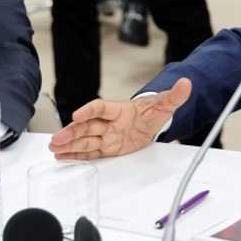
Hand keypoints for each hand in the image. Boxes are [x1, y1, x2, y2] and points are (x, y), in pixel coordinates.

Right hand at [48, 78, 192, 159]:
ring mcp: (106, 134)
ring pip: (85, 139)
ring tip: (53, 148)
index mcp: (120, 108)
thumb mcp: (166, 104)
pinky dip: (76, 154)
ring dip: (69, 144)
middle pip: (87, 126)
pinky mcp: (107, 147)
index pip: (101, 107)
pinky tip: (62, 157)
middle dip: (71, 132)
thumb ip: (174, 95)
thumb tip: (187, 84)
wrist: (152, 122)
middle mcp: (109, 121)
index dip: (89, 111)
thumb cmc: (154, 111)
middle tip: (57, 138)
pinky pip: (89, 151)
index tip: (77, 115)